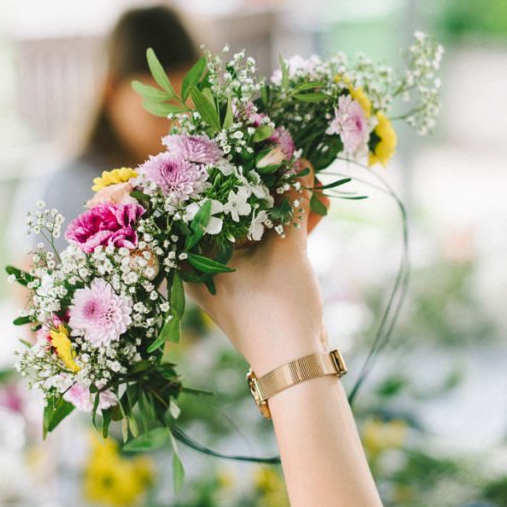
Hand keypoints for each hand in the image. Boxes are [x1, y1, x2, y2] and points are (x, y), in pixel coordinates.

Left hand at [187, 162, 328, 374]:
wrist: (297, 366)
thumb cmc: (278, 310)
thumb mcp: (287, 251)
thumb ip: (293, 202)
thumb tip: (300, 159)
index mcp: (192, 258)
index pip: (199, 200)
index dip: (221, 168)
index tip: (240, 140)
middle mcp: (203, 264)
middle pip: (229, 210)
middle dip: (261, 182)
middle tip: (280, 152)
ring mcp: (229, 272)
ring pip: (253, 225)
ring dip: (281, 202)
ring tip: (305, 172)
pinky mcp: (254, 279)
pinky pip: (266, 243)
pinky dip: (287, 226)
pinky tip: (314, 202)